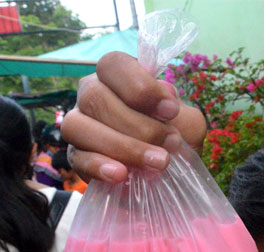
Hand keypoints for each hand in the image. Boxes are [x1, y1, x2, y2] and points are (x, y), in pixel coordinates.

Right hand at [62, 51, 206, 182]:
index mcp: (116, 79)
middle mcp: (91, 97)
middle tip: (170, 144)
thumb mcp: (188, 123)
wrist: (169, 176)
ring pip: (78, 126)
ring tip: (155, 164)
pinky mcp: (76, 158)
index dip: (140, 86)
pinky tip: (121, 175)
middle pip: (95, 97)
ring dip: (122, 146)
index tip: (171, 111)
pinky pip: (77, 158)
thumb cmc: (174, 141)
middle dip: (138, 125)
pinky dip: (99, 166)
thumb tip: (165, 96)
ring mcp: (78, 127)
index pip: (112, 64)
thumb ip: (179, 109)